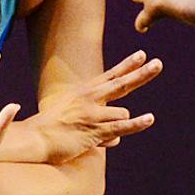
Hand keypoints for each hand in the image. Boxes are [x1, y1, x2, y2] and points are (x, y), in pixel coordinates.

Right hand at [18, 51, 160, 163]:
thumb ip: (99, 126)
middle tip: (158, 63)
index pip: (110, 75)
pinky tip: (149, 119)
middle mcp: (90, 98)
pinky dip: (136, 124)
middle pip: (122, 83)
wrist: (35, 138)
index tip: (142, 54)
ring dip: (117, 125)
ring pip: (122, 113)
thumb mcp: (72, 117)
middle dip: (141, 73)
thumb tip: (116, 140)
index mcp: (84, 92)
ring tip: (96, 130)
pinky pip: (121, 127)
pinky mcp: (94, 130)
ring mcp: (93, 114)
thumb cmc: (52, 129)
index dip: (127, 65)